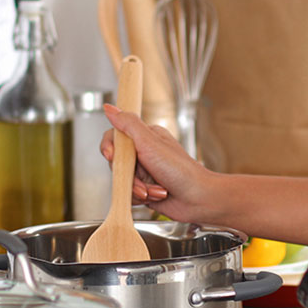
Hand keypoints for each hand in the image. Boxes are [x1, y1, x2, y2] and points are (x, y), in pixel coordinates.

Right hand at [99, 104, 220, 223]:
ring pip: (122, 181)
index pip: (115, 137)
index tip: (112, 156)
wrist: (198, 199)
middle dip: (129, 175)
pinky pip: (129, 194)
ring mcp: (144, 172)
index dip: (110, 148)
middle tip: (144, 177)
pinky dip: (140, 198)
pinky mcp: (145, 189)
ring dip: (137, 188)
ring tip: (156, 189)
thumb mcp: (150, 142)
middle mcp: (143, 153)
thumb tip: (109, 108)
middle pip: (116, 162)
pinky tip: (156, 196)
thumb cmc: (181, 170)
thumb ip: (128, 124)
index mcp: (145, 137)